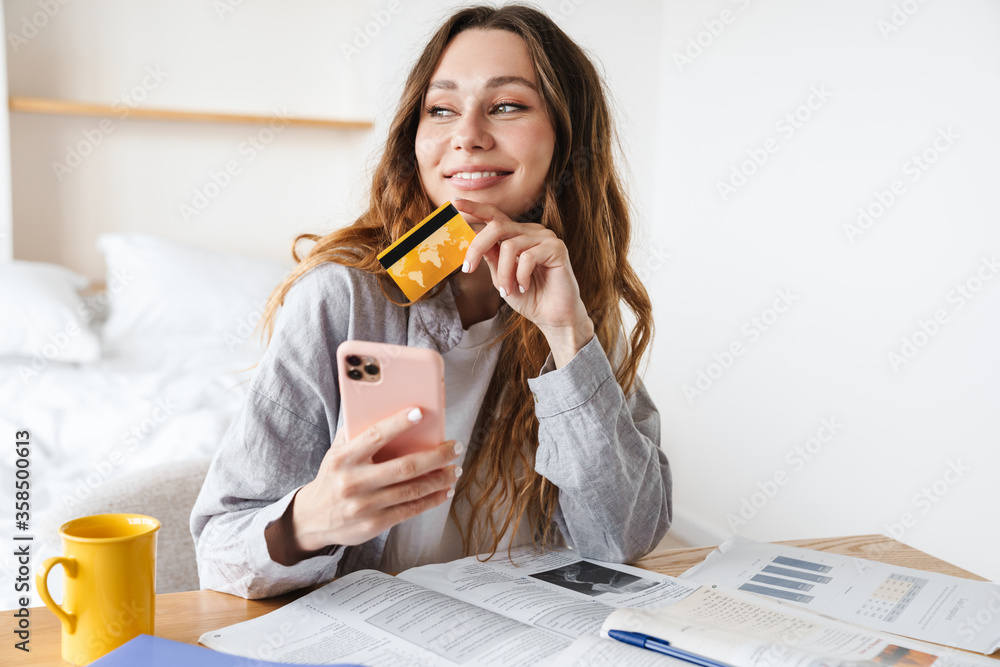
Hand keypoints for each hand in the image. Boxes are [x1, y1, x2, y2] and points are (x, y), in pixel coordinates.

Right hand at [266, 407, 461, 563]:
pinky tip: (444, 490)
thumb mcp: (336, 453)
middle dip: (436, 456)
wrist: (312, 519)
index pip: (375, 436)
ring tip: (454, 469)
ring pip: (412, 490)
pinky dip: (432, 499)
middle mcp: (353, 482)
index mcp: (344, 458)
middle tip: (454, 447)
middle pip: (405, 467)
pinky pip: (410, 510)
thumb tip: (384, 408)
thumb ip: (356, 433)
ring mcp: (364, 506)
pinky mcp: (374, 524)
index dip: (399, 423)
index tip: (420, 412)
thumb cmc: (333, 477)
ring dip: (439, 479)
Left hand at [454, 198, 594, 366]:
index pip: (495, 216)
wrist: (553, 317)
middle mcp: (531, 231)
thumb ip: (491, 257)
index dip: (475, 208)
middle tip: (467, 269)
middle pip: (497, 227)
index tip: (454, 203)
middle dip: (477, 248)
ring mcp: (545, 237)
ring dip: (504, 274)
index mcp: (517, 235)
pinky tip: (525, 287)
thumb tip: (473, 238)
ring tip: (507, 291)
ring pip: (510, 246)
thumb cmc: (529, 297)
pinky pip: (528, 257)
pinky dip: (520, 276)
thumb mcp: (501, 276)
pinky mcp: (557, 247)